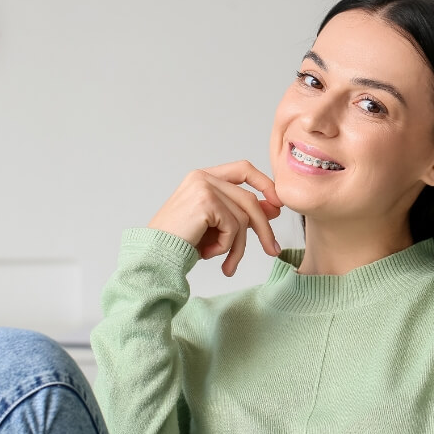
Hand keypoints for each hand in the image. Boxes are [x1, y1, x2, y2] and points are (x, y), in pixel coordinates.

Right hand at [148, 160, 282, 275]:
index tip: (278, 205)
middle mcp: (203, 177)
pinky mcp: (206, 201)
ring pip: (243, 217)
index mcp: (204, 177)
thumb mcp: (216, 225)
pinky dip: (226, 247)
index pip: (243, 169)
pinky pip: (233, 227)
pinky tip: (208, 254)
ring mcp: (204, 186)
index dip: (265, 184)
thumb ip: (241, 212)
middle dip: (264, 228)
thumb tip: (274, 208)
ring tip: (227, 264)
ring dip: (239, 246)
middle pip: (248, 199)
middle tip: (273, 250)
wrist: (154, 256)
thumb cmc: (181, 242)